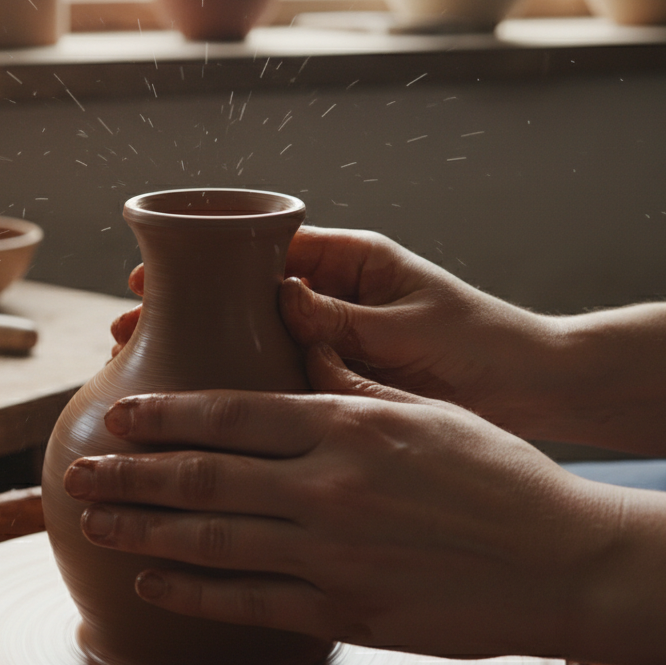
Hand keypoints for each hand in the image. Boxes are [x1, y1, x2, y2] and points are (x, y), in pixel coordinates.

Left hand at [62, 344, 623, 659]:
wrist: (566, 562)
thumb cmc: (500, 475)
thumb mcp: (426, 410)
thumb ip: (350, 381)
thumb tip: (296, 333)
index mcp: (347, 424)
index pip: (230, 411)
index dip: (162, 414)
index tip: (117, 414)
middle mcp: (327, 486)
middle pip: (201, 477)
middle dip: (128, 475)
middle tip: (74, 471)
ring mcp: (332, 553)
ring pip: (210, 542)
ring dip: (141, 534)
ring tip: (95, 525)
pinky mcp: (344, 611)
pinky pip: (247, 602)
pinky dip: (191, 594)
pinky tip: (152, 586)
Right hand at [110, 227, 567, 435]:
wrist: (538, 394)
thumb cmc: (486, 347)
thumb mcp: (409, 328)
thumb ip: (342, 317)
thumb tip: (280, 294)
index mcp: (355, 264)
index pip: (264, 250)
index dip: (203, 261)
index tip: (149, 273)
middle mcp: (336, 299)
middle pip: (243, 296)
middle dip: (187, 310)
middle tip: (127, 330)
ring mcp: (335, 343)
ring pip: (253, 340)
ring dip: (204, 351)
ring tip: (145, 368)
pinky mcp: (342, 386)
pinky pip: (281, 381)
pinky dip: (242, 390)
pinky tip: (200, 414)